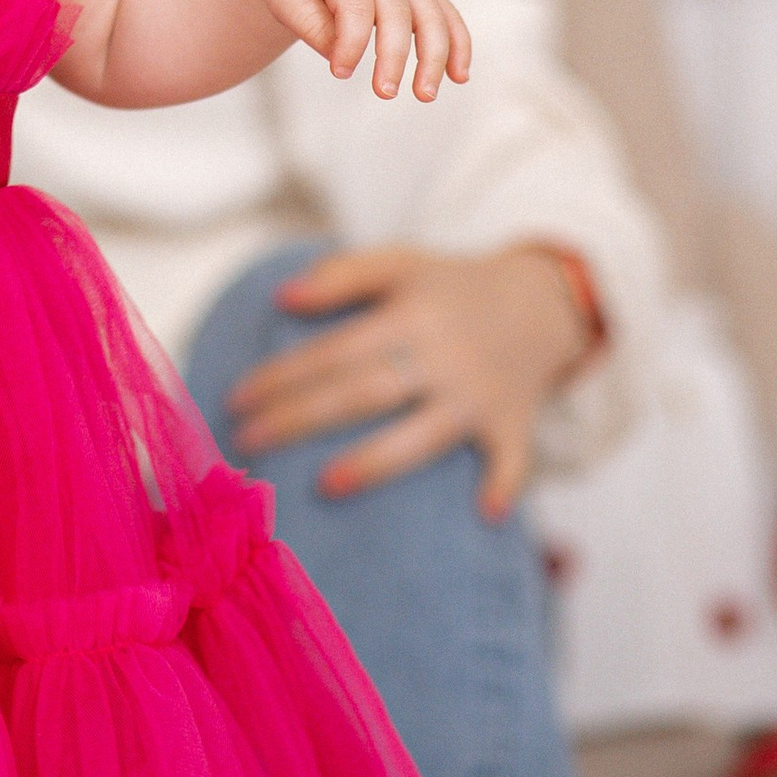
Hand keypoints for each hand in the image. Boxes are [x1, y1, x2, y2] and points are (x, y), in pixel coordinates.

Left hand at [222, 243, 591, 519]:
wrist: (541, 302)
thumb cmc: (453, 288)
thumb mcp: (403, 263)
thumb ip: (343, 274)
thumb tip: (281, 296)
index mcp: (410, 315)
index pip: (334, 350)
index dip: (282, 375)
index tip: (235, 399)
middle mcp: (442, 356)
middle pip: (363, 392)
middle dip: (300, 420)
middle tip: (247, 442)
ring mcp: (479, 395)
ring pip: (421, 435)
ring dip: (376, 461)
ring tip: (324, 486)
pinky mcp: (515, 422)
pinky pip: (513, 458)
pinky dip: (504, 485)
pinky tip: (484, 513)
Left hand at [257, 0, 470, 102]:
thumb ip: (309, 24)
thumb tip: (339, 56)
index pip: (356, 5)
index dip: (351, 43)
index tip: (340, 73)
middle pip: (398, 12)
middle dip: (395, 56)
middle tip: (384, 92)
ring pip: (432, 14)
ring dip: (435, 56)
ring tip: (425, 95)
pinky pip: (446, 14)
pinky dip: (458, 43)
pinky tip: (459, 76)